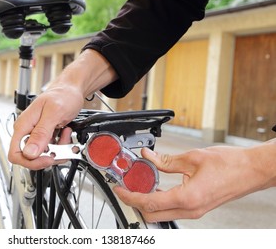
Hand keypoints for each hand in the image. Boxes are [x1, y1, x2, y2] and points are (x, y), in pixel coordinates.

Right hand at [8, 85, 83, 169]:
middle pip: (30, 157)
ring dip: (58, 149)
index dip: (30, 161)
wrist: (70, 89)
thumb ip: (41, 133)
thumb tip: (29, 152)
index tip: (47, 159)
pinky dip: (61, 145)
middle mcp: (27, 131)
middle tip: (62, 146)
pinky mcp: (44, 135)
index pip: (15, 154)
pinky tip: (64, 133)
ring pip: (42, 155)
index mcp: (23, 125)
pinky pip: (50, 149)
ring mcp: (35, 134)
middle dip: (49, 156)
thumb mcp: (54, 113)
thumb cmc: (62, 95)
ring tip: (65, 134)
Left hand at [114, 140, 275, 221]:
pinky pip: (172, 210)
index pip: (149, 203)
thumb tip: (148, 156)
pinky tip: (156, 188)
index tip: (120, 189)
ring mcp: (194, 212)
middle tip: (127, 187)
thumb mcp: (192, 158)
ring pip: (162, 215)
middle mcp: (190, 210)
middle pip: (152, 215)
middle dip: (135, 203)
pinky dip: (160, 202)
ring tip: (139, 186)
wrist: (251, 170)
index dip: (130, 197)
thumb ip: (166, 160)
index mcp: (187, 198)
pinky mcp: (197, 208)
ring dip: (147, 203)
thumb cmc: (229, 165)